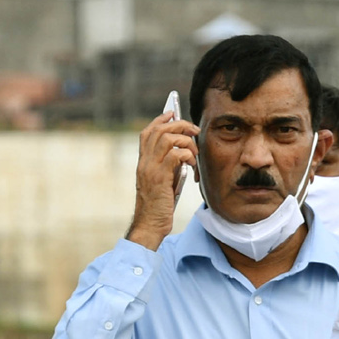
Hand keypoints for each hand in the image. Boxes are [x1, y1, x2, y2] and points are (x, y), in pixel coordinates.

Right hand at [126, 111, 199, 250]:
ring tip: (194, 152)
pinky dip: (186, 155)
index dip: (160, 119)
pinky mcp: (159, 178)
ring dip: (185, 141)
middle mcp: (144, 162)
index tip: (173, 113)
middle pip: (158, 130)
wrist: (150, 225)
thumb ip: (168, 166)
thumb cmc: (159, 206)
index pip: (147, 132)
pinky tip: (191, 165)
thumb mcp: (163, 181)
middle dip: (179, 125)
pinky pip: (175, 155)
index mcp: (143, 162)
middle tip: (194, 130)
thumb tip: (183, 152)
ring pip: (167, 138)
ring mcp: (150, 169)